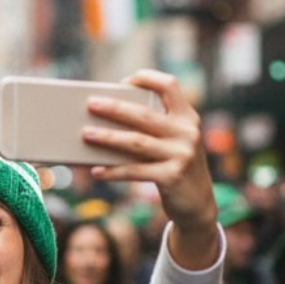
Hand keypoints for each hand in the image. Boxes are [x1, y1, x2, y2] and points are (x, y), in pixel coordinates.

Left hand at [81, 69, 217, 269]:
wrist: (198, 204)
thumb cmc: (176, 167)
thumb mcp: (174, 142)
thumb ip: (154, 129)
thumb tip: (107, 120)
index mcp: (187, 117)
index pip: (169, 85)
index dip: (147, 79)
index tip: (124, 82)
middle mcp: (187, 132)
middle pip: (144, 114)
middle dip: (114, 108)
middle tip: (91, 104)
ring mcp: (181, 155)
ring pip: (136, 142)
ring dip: (108, 137)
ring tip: (85, 134)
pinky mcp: (171, 177)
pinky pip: (135, 171)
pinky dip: (113, 171)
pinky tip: (97, 170)